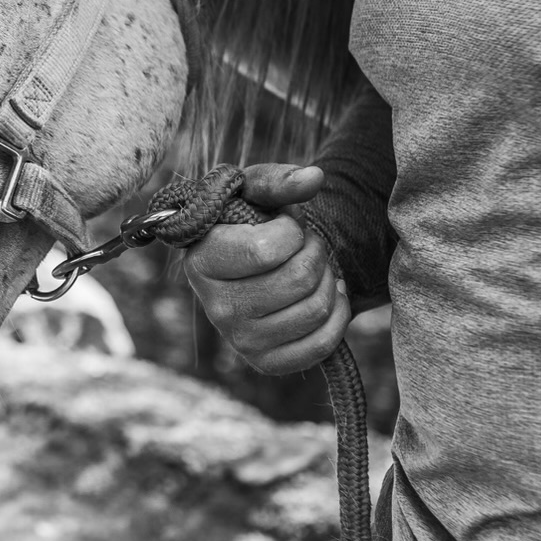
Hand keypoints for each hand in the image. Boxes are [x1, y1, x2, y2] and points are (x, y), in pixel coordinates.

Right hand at [182, 163, 350, 376]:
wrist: (253, 264)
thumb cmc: (251, 222)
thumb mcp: (256, 193)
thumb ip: (280, 181)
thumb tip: (314, 178)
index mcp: (202, 262)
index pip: (265, 250)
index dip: (291, 231)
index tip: (285, 226)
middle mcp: (215, 308)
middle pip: (298, 279)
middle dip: (316, 252)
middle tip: (307, 245)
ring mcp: (240, 340)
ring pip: (316, 308)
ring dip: (329, 279)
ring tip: (314, 267)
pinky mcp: (267, 362)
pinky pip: (323, 343)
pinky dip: (338, 314)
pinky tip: (326, 295)